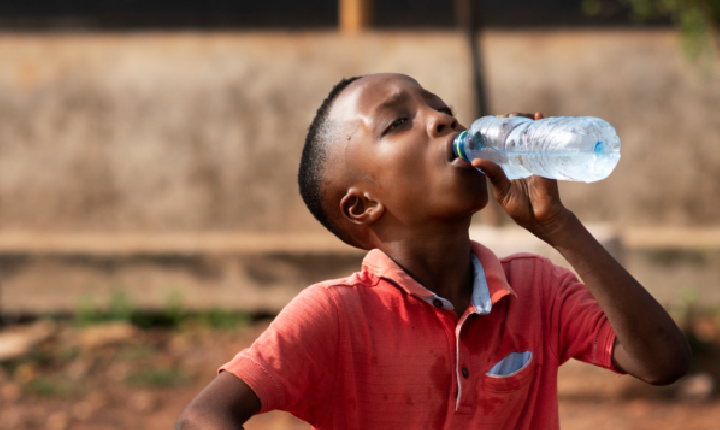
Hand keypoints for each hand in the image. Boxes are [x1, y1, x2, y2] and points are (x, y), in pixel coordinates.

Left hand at [471, 112, 571, 240]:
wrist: (543, 220)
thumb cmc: (521, 208)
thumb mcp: (502, 190)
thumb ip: (492, 174)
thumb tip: (475, 160)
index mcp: (509, 164)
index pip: (502, 143)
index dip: (498, 131)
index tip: (493, 122)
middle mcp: (522, 158)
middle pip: (516, 134)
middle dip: (511, 122)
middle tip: (505, 118)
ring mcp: (535, 157)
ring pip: (529, 133)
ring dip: (524, 120)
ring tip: (517, 116)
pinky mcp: (546, 159)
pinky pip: (544, 140)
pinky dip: (542, 127)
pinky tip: (538, 117)